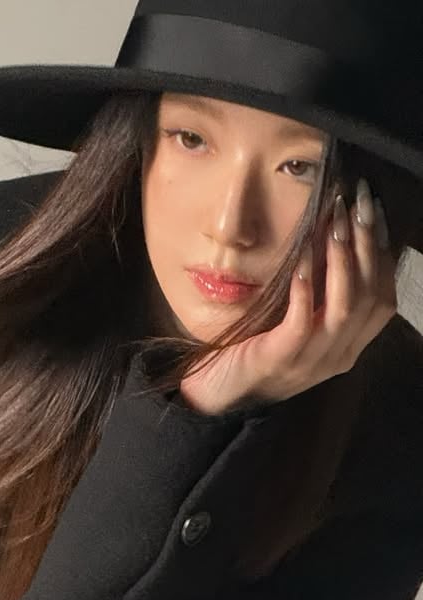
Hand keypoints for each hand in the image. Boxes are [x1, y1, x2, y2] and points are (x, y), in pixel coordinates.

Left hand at [178, 181, 396, 416]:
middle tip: (360, 204)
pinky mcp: (281, 359)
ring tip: (335, 224)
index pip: (383, 296)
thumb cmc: (253, 352)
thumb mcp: (296, 324)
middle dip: (368, 245)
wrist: (216, 395)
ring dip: (343, 261)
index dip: (382, 252)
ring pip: (346, 307)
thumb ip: (320, 298)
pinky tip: (303, 261)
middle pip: (372, 296)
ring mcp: (312, 361)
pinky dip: (307, 289)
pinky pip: (302, 321)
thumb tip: (332, 240)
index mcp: (348, 346)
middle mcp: (339, 355)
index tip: (375, 211)